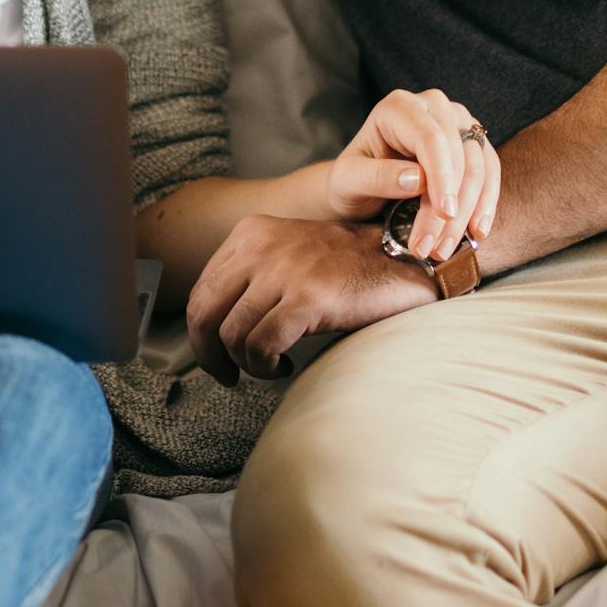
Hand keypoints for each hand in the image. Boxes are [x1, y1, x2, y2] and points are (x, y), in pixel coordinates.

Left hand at [187, 214, 437, 385]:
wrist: (405, 262)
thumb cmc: (346, 270)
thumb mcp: (288, 257)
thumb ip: (250, 277)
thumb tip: (210, 326)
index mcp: (251, 232)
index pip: (202, 290)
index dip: (201, 332)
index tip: (216, 355)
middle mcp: (261, 245)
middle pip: (205, 312)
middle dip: (209, 354)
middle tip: (227, 374)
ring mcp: (285, 270)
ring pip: (231, 335)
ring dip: (246, 365)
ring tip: (269, 368)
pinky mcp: (308, 297)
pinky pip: (261, 346)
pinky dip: (265, 367)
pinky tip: (283, 368)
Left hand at [325, 86, 499, 260]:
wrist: (360, 185)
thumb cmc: (352, 178)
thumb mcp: (349, 180)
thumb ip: (377, 177)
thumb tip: (418, 180)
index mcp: (399, 107)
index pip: (430, 138)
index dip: (442, 177)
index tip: (445, 214)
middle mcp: (433, 107)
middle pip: (458, 154)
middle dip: (451, 207)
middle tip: (434, 249)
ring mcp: (457, 122)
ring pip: (478, 166)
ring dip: (468, 212)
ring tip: (445, 249)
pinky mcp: (472, 143)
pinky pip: (490, 172)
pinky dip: (485, 204)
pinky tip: (477, 232)